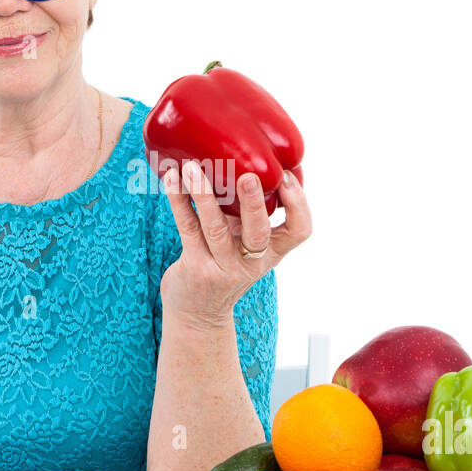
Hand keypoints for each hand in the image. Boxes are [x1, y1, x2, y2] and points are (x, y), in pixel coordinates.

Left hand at [160, 160, 311, 324]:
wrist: (198, 312)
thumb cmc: (225, 263)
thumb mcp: (247, 242)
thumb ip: (251, 212)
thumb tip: (249, 157)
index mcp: (273, 251)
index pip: (300, 230)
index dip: (299, 204)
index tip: (285, 176)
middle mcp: (252, 261)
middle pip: (258, 232)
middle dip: (254, 203)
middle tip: (248, 176)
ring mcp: (222, 266)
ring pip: (215, 227)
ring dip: (203, 194)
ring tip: (192, 168)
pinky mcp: (196, 267)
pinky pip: (187, 228)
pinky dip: (178, 201)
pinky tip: (171, 180)